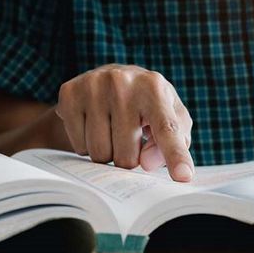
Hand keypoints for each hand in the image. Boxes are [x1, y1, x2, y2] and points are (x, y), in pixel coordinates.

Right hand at [56, 64, 194, 180]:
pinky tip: (93, 124)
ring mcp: (93, 86)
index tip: (183, 176)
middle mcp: (122, 82)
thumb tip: (146, 163)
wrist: (112, 76)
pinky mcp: (70, 93)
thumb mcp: (172, 117)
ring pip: (99, 154)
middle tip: (129, 138)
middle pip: (126, 157)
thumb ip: (173, 143)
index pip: (167, 129)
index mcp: (154, 88)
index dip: (175, 156)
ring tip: (112, 131)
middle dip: (128, 158)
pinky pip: (78, 146)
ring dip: (107, 153)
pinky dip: (86, 144)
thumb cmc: (149, 104)